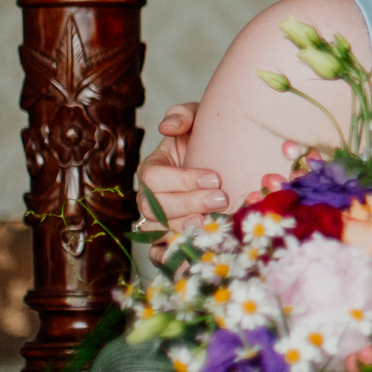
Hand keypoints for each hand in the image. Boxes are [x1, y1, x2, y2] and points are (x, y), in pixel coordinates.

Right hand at [136, 103, 225, 262]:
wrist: (222, 159)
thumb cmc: (206, 138)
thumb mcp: (198, 118)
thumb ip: (183, 115)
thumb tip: (168, 127)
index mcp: (152, 168)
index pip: (154, 178)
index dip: (182, 180)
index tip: (214, 177)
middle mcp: (149, 197)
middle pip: (155, 207)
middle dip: (189, 204)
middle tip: (221, 199)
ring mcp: (157, 220)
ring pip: (159, 230)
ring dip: (185, 228)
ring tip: (212, 223)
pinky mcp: (169, 238)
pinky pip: (160, 253)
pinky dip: (173, 256)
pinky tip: (197, 252)